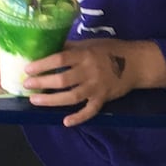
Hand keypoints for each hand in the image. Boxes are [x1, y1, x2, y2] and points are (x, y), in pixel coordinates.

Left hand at [22, 37, 165, 126]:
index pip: (59, 59)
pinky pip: (90, 111)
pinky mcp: (103, 99)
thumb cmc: (112, 50)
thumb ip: (71, 48)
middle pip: (62, 80)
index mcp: (85, 55)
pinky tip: (66, 121)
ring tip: (35, 101)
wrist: (138, 63)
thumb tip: (48, 47)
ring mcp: (96, 87)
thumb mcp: (90, 44)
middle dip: (42, 83)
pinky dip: (78, 118)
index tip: (28, 69)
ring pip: (71, 97)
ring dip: (51, 100)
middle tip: (28, 85)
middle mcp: (90, 71)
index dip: (42, 65)